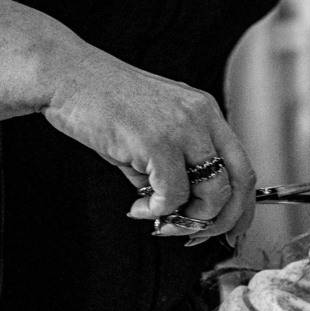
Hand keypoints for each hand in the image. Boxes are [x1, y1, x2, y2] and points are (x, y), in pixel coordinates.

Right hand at [42, 44, 255, 243]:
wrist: (67, 77)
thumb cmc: (102, 103)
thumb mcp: (152, 130)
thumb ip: (173, 166)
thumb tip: (181, 210)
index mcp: (206, 111)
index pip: (242, 166)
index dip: (242, 205)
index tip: (230, 229)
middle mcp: (202, 117)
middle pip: (238, 182)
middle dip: (222, 219)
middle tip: (196, 234)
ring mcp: (182, 128)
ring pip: (212, 193)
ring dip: (188, 220)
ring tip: (159, 218)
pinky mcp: (157, 142)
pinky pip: (173, 195)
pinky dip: (157, 212)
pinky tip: (138, 208)